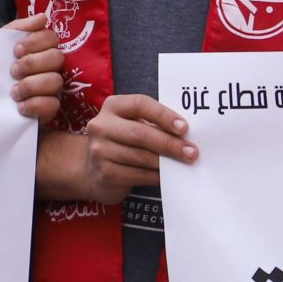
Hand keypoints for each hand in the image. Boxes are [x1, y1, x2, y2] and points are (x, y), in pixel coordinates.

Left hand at [6, 13, 66, 123]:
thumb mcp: (0, 44)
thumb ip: (19, 28)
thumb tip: (42, 17)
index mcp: (39, 48)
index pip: (51, 37)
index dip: (36, 42)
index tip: (16, 50)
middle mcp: (49, 67)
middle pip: (57, 58)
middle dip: (33, 63)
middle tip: (13, 71)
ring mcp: (50, 88)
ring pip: (56, 81)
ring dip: (32, 85)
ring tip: (13, 91)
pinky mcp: (48, 109)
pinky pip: (53, 104)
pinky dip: (36, 104)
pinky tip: (20, 106)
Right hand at [78, 94, 196, 201]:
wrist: (91, 169)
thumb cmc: (121, 141)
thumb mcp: (131, 124)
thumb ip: (152, 124)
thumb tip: (185, 136)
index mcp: (112, 106)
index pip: (140, 104)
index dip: (164, 115)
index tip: (184, 127)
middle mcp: (101, 126)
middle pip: (140, 133)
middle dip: (169, 143)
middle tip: (191, 151)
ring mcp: (99, 151)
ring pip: (140, 156)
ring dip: (166, 162)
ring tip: (183, 164)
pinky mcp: (104, 173)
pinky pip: (137, 175)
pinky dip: (156, 176)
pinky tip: (167, 176)